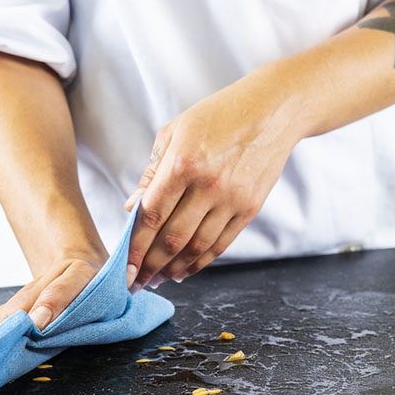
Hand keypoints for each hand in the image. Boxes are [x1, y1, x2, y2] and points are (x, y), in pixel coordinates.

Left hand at [124, 71, 301, 289]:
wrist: (273, 111)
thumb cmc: (218, 116)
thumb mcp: (175, 132)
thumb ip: (152, 172)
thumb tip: (131, 209)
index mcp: (182, 162)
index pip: (151, 216)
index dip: (133, 247)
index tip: (121, 268)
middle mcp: (208, 185)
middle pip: (172, 239)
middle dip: (148, 266)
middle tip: (133, 283)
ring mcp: (232, 199)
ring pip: (196, 247)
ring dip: (173, 269)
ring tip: (157, 280)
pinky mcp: (250, 208)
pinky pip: (221, 244)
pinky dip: (200, 262)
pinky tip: (184, 271)